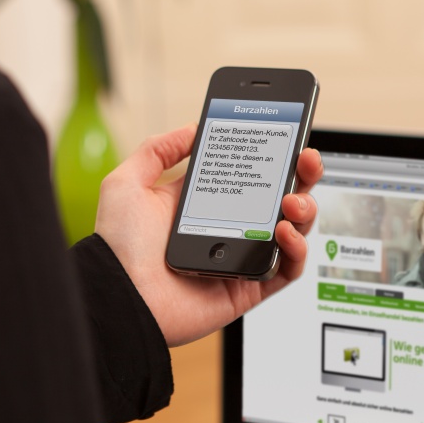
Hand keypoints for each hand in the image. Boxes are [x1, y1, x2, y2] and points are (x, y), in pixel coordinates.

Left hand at [95, 125, 322, 347]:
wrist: (120, 295)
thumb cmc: (118, 246)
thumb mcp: (128, 182)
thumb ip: (159, 149)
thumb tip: (193, 127)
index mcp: (201, 202)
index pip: (247, 173)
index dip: (271, 154)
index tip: (286, 133)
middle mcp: (225, 227)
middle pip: (277, 196)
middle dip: (300, 174)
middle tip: (305, 158)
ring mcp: (238, 257)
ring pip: (290, 230)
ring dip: (303, 209)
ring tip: (291, 200)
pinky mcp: (248, 288)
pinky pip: (286, 270)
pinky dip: (296, 249)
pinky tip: (284, 231)